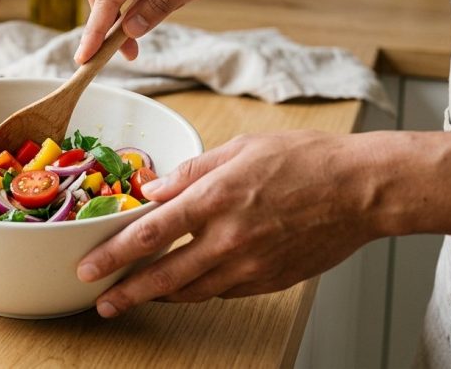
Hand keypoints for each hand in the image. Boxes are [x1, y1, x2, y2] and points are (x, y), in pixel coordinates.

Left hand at [77, 130, 385, 316]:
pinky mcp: (270, 281)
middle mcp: (228, 238)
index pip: (149, 234)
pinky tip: (183, 288)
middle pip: (163, 275)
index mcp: (216, 199)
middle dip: (126, 292)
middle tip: (101, 302)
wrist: (362, 190)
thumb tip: (153, 189)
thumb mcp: (241, 149)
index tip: (88, 267)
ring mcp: (251, 266)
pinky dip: (198, 292)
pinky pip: (223, 292)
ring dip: (159, 297)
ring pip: (192, 291)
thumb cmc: (305, 161)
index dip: (112, 254)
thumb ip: (191, 171)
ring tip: (134, 298)